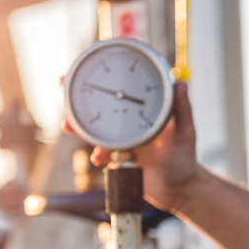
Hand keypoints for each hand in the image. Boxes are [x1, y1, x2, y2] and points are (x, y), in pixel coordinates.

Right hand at [62, 82, 200, 211]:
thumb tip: (181, 85)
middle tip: (63, 86)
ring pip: (95, 126)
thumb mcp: (185, 134)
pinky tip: (99, 157)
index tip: (95, 58)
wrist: (177, 190)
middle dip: (80, 94)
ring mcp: (123, 137)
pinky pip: (100, 151)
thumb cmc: (185, 160)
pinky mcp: (117, 155)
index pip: (127, 83)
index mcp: (148, 108)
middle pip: (102, 101)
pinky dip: (96, 153)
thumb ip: (183, 111)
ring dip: (78, 125)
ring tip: (68, 126)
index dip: (110, 69)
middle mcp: (131, 120)